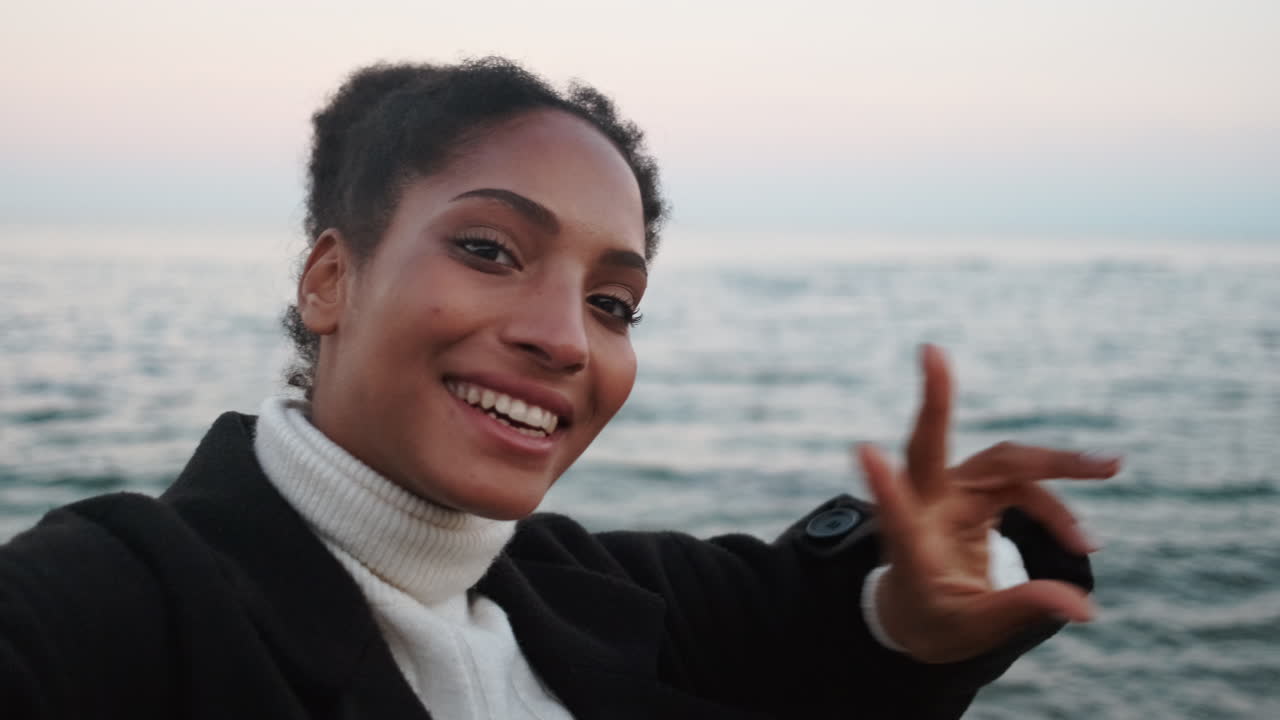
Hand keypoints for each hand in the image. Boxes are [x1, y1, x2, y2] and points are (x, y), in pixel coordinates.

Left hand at [857, 344, 1119, 662]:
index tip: (864, 449)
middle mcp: (923, 509)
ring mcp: (947, 493)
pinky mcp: (973, 490)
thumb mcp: (974, 627)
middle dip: (935, 401)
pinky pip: (1022, 483)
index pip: (894, 516)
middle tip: (931, 350)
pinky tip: (1082, 540)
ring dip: (1053, 462)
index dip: (884, 486)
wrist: (919, 612)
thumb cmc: (936, 621)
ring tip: (1110, 466)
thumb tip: (1083, 608)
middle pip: (928, 447)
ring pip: (1001, 461)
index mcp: (909, 549)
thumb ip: (1021, 609)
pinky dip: (1056, 506)